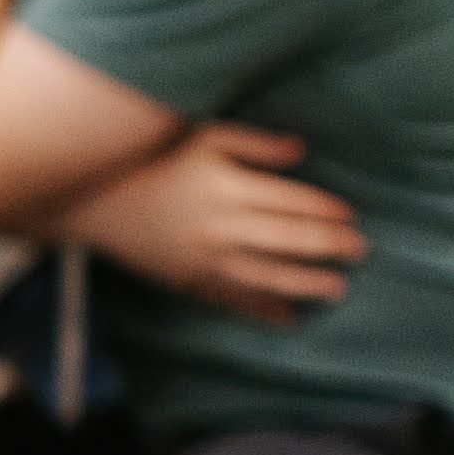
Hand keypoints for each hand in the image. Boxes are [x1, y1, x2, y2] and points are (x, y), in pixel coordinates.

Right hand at [53, 124, 359, 322]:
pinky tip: (288, 317)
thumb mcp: (200, 137)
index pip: (291, 201)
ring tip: (338, 289)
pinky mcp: (187, 280)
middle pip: (287, 239)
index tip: (351, 216)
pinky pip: (231, 299)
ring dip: (305, 283)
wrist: (92, 201)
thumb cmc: (150, 160)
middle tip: (361, 251)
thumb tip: (300, 151)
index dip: (326, 210)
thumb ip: (252, 143)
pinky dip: (260, 310)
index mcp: (226, 187)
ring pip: (265, 276)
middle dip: (329, 246)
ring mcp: (202, 258)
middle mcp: (219, 226)